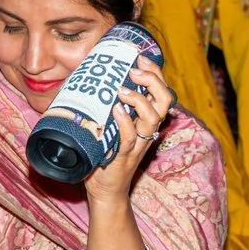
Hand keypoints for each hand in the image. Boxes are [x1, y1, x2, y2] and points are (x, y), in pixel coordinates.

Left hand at [83, 56, 176, 204]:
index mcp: (145, 120)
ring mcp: (137, 145)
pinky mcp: (125, 158)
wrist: (105, 191)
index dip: (155, 73)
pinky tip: (115, 110)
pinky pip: (130, 138)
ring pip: (153, 119)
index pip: (161, 91)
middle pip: (165, 101)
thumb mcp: (108, 126)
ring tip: (122, 90)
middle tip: (135, 70)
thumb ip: (104, 106)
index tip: (140, 57)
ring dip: (139, 100)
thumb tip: (83, 79)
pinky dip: (125, 122)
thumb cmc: (104, 155)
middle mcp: (147, 131)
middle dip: (153, 81)